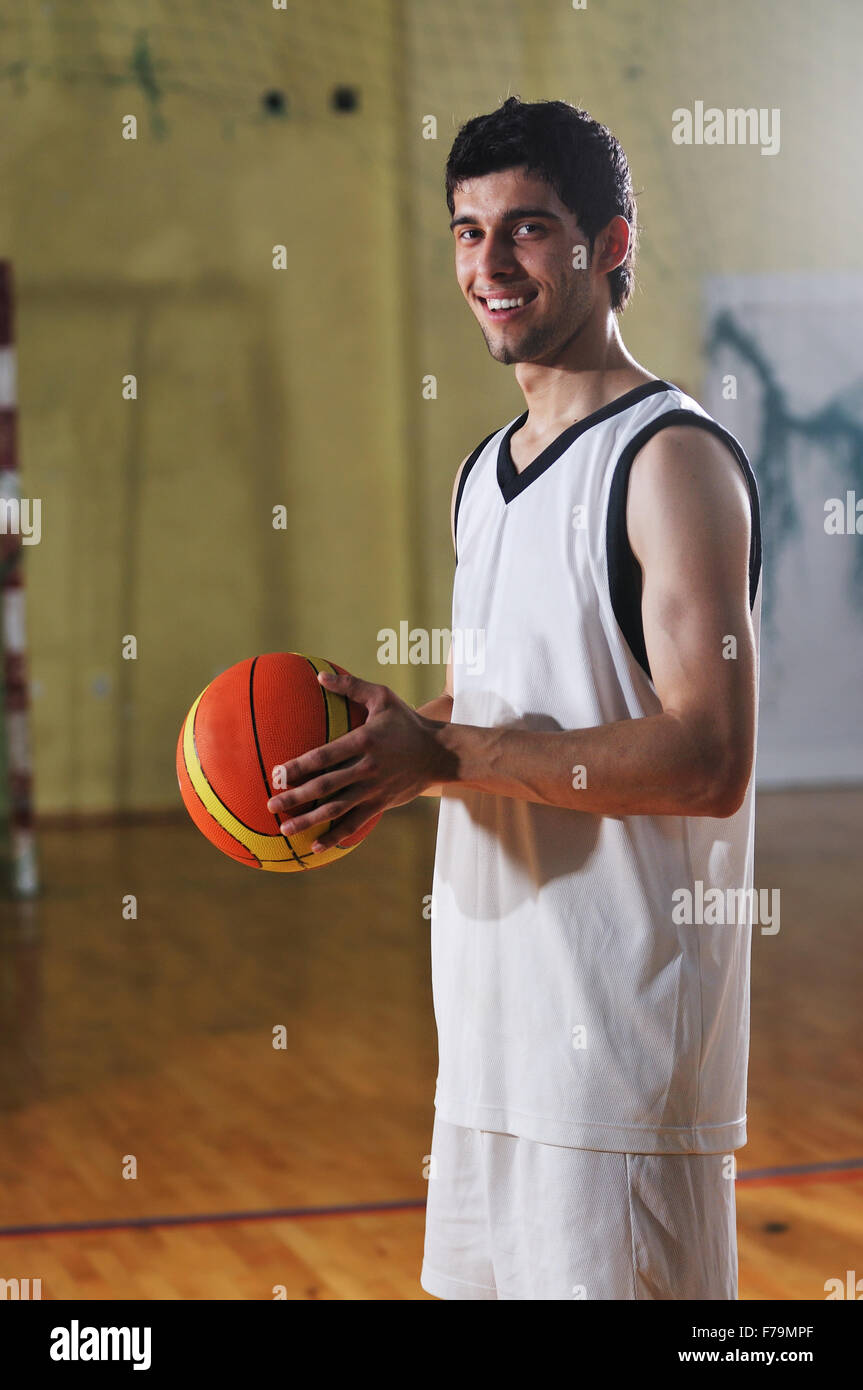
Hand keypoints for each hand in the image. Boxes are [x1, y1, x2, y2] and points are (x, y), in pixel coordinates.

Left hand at [266, 667, 451, 850]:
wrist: (440, 753)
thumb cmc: (407, 722)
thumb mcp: (382, 697)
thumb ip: (350, 686)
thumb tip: (319, 676)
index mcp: (363, 741)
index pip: (324, 756)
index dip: (299, 767)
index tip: (277, 774)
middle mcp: (367, 768)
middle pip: (325, 786)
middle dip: (295, 797)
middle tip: (270, 804)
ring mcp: (374, 789)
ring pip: (336, 809)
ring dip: (309, 821)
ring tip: (285, 829)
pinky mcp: (381, 803)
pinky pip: (355, 823)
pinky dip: (335, 836)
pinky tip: (315, 845)